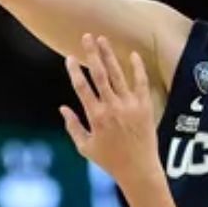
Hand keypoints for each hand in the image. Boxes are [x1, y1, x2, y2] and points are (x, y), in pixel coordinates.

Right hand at [59, 34, 161, 184]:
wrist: (139, 170)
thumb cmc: (109, 161)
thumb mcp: (85, 147)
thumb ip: (72, 126)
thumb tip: (62, 108)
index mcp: (95, 116)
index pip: (81, 87)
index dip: (73, 70)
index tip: (69, 57)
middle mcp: (112, 107)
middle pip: (99, 74)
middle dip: (91, 53)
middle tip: (86, 36)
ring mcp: (130, 106)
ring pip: (118, 74)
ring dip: (109, 55)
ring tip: (103, 39)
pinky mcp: (145, 107)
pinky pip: (141, 83)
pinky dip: (137, 68)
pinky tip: (132, 54)